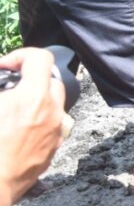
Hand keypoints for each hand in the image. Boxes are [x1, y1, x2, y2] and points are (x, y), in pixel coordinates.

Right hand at [0, 48, 66, 205]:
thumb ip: (1, 88)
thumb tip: (3, 76)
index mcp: (33, 97)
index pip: (41, 58)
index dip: (21, 56)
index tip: (4, 67)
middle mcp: (52, 112)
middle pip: (51, 80)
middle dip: (29, 78)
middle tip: (7, 87)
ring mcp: (56, 132)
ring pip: (55, 103)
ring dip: (37, 99)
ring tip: (12, 109)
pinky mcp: (54, 149)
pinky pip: (53, 125)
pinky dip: (40, 120)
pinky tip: (18, 129)